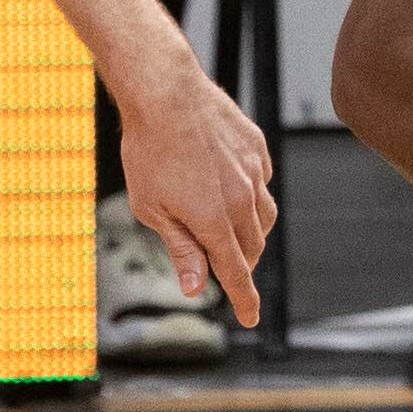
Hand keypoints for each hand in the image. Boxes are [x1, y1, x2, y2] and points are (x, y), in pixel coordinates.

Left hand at [117, 71, 274, 328]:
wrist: (165, 92)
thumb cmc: (148, 150)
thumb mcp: (152, 208)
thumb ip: (181, 250)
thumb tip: (197, 289)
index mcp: (214, 222)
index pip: (236, 274)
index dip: (245, 301)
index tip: (251, 319)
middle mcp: (241, 200)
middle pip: (253, 248)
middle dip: (240, 263)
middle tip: (219, 266)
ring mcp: (253, 172)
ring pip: (264, 218)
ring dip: (250, 233)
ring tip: (224, 229)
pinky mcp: (257, 148)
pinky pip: (262, 184)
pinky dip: (251, 196)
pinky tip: (228, 188)